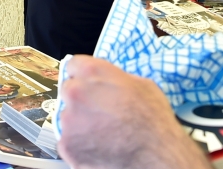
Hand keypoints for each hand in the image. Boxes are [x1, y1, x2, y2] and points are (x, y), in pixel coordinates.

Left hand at [57, 56, 210, 168]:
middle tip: (100, 113)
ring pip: (68, 117)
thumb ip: (116, 78)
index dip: (83, 76)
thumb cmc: (153, 120)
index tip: (88, 85)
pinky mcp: (67, 144)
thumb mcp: (141, 84)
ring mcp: (68, 120)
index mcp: (93, 72)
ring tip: (103, 133)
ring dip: (80, 123)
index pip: (73, 66)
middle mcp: (76, 92)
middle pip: (68, 91)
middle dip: (80, 100)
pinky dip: (80, 145)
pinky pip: (68, 140)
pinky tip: (99, 147)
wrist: (156, 156)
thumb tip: (108, 80)